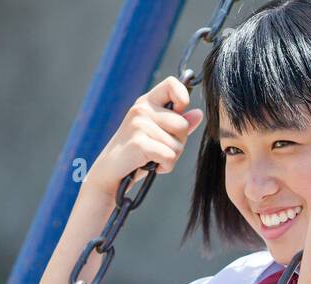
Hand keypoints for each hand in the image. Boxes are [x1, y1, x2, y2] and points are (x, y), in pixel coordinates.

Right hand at [85, 75, 203, 198]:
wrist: (111, 172)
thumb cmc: (136, 153)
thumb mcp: (158, 134)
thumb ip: (179, 123)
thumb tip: (199, 113)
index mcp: (147, 102)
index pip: (172, 84)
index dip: (183, 97)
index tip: (180, 113)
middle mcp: (142, 109)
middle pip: (182, 125)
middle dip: (178, 143)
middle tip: (160, 149)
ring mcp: (139, 125)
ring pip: (178, 145)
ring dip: (171, 158)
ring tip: (153, 158)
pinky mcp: (139, 143)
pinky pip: (169, 156)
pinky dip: (166, 167)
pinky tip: (152, 166)